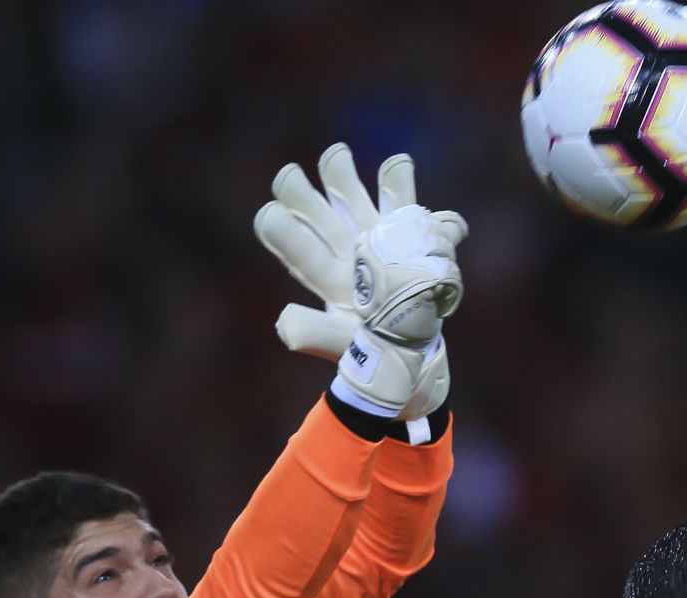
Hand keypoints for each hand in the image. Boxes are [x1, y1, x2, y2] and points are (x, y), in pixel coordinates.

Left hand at [254, 143, 467, 419]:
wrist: (416, 352)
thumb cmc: (375, 355)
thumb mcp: (345, 349)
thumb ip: (314, 335)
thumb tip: (283, 323)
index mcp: (326, 279)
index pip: (297, 249)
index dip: (282, 231)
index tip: (270, 214)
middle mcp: (345, 252)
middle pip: (316, 214)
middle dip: (299, 193)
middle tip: (289, 176)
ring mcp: (376, 241)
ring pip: (354, 200)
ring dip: (342, 177)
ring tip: (335, 155)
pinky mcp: (409, 236)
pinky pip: (406, 205)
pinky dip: (402, 185)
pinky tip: (396, 164)